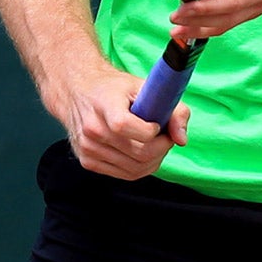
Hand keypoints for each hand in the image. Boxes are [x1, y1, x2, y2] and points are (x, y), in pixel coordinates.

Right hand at [56, 65, 189, 179]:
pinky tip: (142, 151)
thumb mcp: (145, 87)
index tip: (158, 124)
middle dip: (162, 147)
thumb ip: (173, 109)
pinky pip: (125, 174)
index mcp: (104, 104)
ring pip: (135, 169)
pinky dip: (141, 167)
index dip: (151, 131)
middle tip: (165, 136)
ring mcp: (88, 148)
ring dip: (154, 159)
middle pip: (138, 153)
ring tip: (154, 142)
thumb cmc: (115, 89)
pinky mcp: (88, 162)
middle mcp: (92, 129)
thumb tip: (182, 140)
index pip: (125, 126)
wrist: (80, 92)